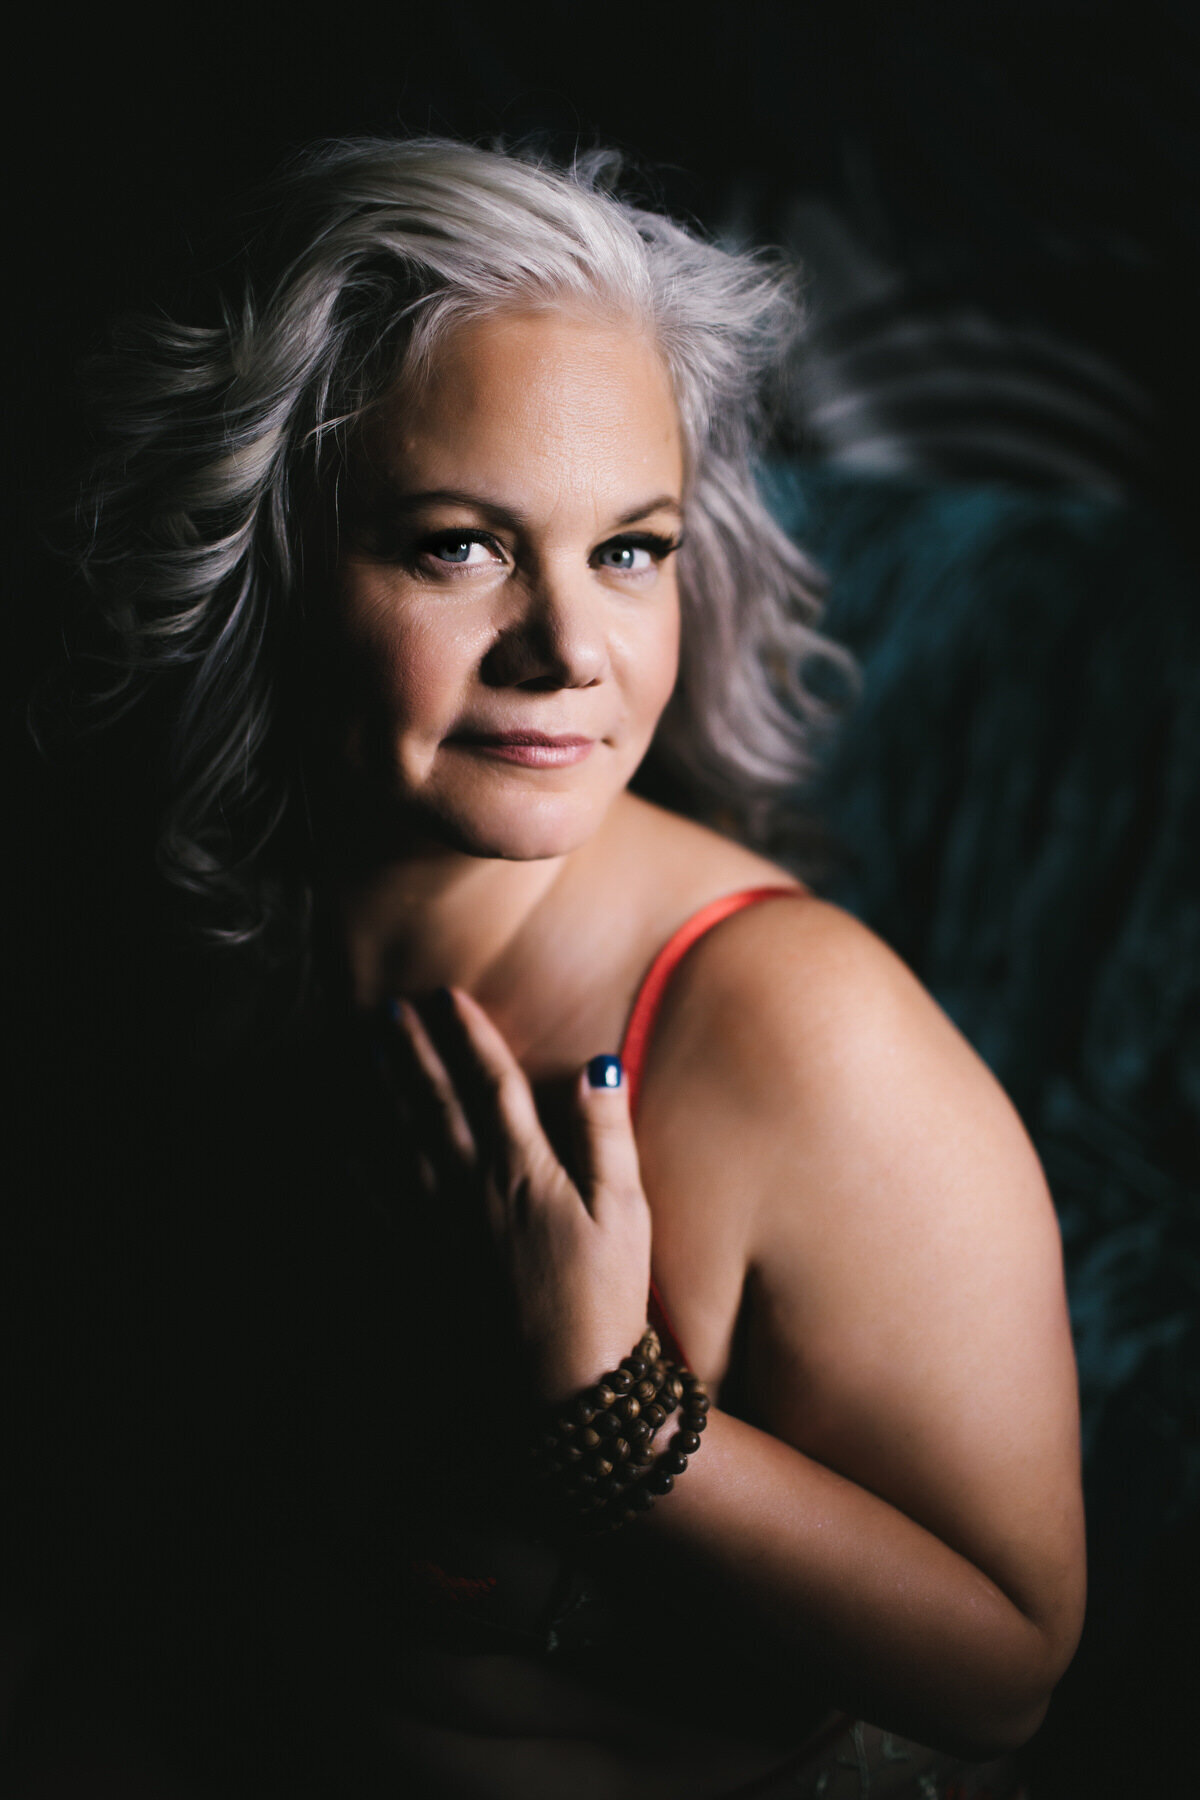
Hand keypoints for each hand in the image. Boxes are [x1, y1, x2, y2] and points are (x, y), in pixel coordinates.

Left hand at [391, 989, 652, 1404]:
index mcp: (524, 1169)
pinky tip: (342, 1149)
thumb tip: (597, 1066)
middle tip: (391, 1010)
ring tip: (367, 1055)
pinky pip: (377, 1209)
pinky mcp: (419, 1269)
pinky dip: (356, 1172)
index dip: (470, 1036)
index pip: (493, 1084)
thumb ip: (607, 1135)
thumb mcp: (625, 1213)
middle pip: (434, 1104)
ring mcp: (438, 1229)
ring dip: (382, 1094)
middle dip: (412, 1052)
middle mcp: (471, 1188)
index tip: (448, 997)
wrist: (560, 1391)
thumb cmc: (603, 1300)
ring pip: (399, 1144)